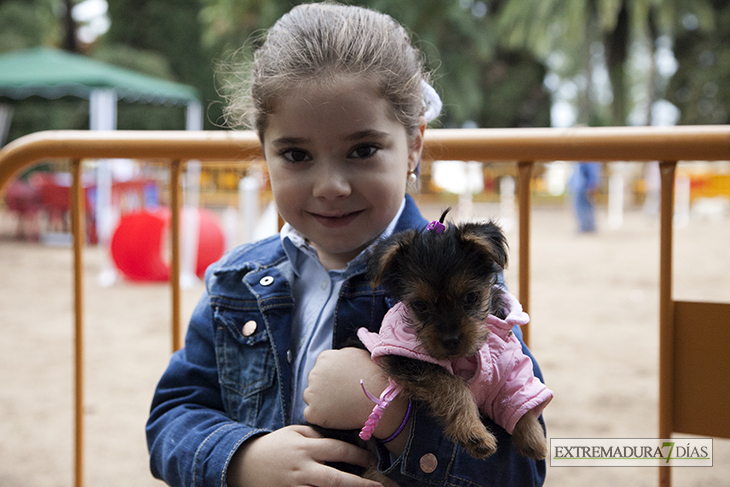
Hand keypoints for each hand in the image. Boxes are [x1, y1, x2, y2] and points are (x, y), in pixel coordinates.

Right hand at [226, 425, 381, 486]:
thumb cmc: (274, 446)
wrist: (242, 464)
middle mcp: (302, 468)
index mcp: (305, 447)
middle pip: (337, 479)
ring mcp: (295, 486)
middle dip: (361, 485)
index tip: (372, 459)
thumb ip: (317, 434)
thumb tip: (343, 439)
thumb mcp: (294, 432)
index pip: (338, 450)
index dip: (359, 455)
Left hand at [303, 348, 409, 449]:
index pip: (321, 365)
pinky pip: (311, 414)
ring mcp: (312, 393)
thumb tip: (337, 356)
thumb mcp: (358, 354)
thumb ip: (342, 355)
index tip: (341, 381)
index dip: (332, 375)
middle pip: (314, 380)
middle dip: (324, 386)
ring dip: (320, 400)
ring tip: (340, 405)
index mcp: (325, 358)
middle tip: (342, 394)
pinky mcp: (313, 412)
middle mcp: (314, 373)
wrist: (379, 401)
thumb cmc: (372, 376)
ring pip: (310, 396)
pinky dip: (320, 416)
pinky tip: (335, 415)